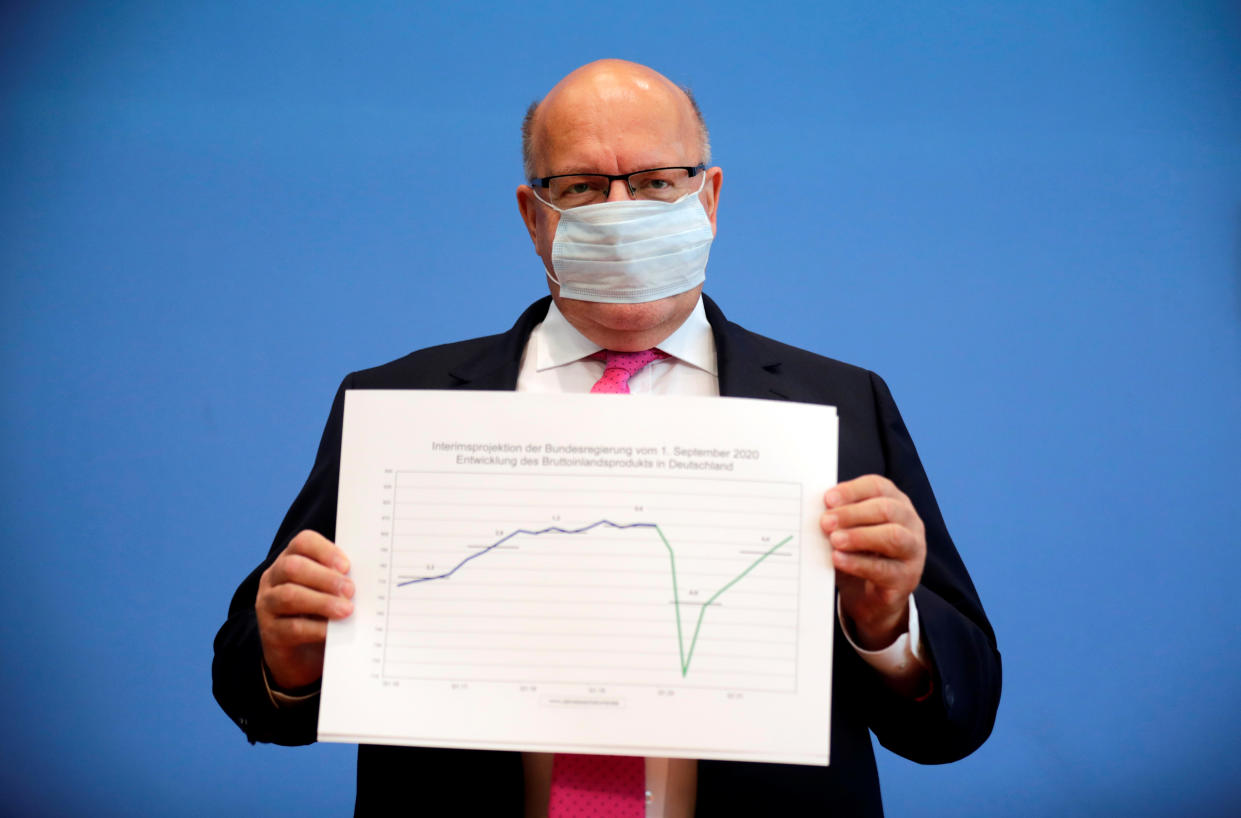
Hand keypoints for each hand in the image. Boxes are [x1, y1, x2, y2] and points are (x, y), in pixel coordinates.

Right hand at [256, 530, 353, 689]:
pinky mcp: (270, 633)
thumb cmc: (320, 614)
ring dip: (322, 602)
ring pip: (289, 595)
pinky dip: (316, 628)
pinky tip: (333, 631)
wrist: (300, 656)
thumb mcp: (329, 593)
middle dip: (325, 577)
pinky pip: (291, 627)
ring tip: (346, 610)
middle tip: (350, 590)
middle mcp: (273, 578)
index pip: (302, 543)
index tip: (347, 566)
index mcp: (290, 559)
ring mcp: (267, 605)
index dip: (324, 551)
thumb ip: (340, 581)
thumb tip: (366, 578)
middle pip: (293, 567)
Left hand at [821, 475, 925, 649]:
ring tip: (834, 540)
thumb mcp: (848, 531)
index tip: (828, 499)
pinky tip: (838, 559)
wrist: (869, 598)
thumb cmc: (858, 554)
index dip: (852, 491)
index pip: (878, 487)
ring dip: (859, 536)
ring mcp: (913, 551)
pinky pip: (884, 568)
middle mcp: (910, 523)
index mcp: (895, 502)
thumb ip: (837, 518)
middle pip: (886, 509)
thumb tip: (817, 509)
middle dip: (852, 514)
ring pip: (893, 536)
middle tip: (825, 522)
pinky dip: (858, 563)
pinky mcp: (906, 578)